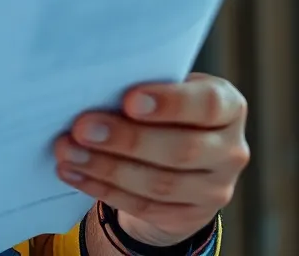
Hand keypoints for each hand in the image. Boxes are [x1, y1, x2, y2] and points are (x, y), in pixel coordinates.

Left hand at [54, 73, 249, 245]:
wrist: (174, 158)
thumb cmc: (159, 106)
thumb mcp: (161, 88)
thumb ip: (140, 83)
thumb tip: (90, 82)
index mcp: (228, 106)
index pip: (209, 104)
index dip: (170, 103)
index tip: (128, 100)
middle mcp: (230, 150)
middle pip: (182, 149)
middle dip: (126, 139)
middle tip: (81, 127)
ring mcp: (215, 189)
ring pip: (160, 184)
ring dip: (106, 167)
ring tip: (67, 150)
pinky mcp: (189, 217)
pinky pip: (144, 207)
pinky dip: (103, 188)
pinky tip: (73, 172)